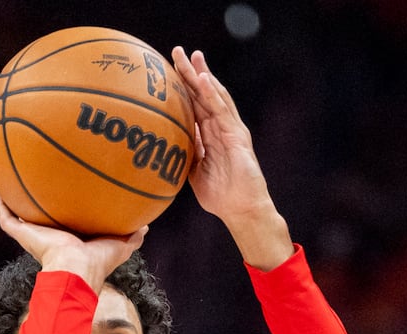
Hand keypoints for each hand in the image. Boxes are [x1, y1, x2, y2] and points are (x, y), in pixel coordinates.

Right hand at [0, 192, 144, 293]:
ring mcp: (34, 237)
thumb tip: (146, 227)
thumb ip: (132, 237)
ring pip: (20, 220)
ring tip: (7, 188)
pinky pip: (7, 219)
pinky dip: (1, 206)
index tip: (64, 203)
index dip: (64, 217)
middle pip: (39, 223)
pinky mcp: (23, 236)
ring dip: (13, 206)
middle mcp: (49, 240)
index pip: (64, 228)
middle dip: (36, 211)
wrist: (76, 268)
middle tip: (35, 193)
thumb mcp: (120, 245)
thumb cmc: (98, 261)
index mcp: (69, 242)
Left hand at [170, 47, 293, 268]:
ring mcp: (230, 129)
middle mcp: (220, 127)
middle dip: (190, 72)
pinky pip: (223, 111)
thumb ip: (184, 154)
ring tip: (192, 57)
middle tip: (176, 51)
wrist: (241, 209)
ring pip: (215, 96)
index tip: (167, 70)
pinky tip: (204, 79)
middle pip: (203, 94)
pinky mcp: (237, 135)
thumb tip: (164, 145)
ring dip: (202, 75)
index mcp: (209, 134)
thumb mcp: (194, 172)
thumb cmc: (220, 195)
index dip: (182, 87)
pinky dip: (214, 94)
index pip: (194, 104)